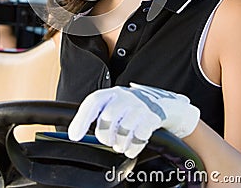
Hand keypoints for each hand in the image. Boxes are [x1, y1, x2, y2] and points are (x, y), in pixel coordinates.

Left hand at [68, 84, 199, 158]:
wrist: (165, 104)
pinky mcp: (152, 118)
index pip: (93, 102)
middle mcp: (125, 97)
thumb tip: (75, 133)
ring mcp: (140, 107)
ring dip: (120, 144)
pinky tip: (132, 147)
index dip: (82, 119)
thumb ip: (98, 114)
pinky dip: (132, 148)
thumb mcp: (115, 105)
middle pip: (107, 119)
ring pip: (122, 131)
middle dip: (105, 136)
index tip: (74, 135)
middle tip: (109, 141)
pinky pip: (138, 138)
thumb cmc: (133, 108)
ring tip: (121, 144)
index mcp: (112, 93)